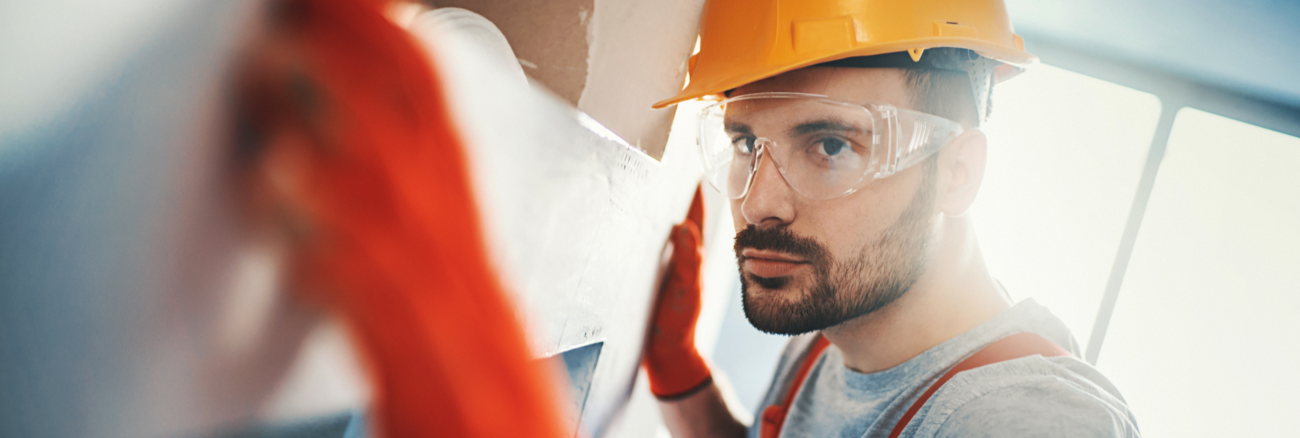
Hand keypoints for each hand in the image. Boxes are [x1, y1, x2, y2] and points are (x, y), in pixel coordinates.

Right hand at [643, 184, 711, 398]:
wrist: (664, 357)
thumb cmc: (679, 325)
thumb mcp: (687, 292)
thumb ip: (688, 261)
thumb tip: (685, 226)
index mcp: (692, 257)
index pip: (695, 218)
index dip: (694, 194)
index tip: (691, 166)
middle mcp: (678, 258)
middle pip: (677, 219)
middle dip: (672, 194)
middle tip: (663, 166)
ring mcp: (663, 268)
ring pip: (660, 232)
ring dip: (655, 211)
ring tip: (645, 186)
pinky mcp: (646, 278)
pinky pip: (645, 249)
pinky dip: (639, 233)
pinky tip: (627, 224)